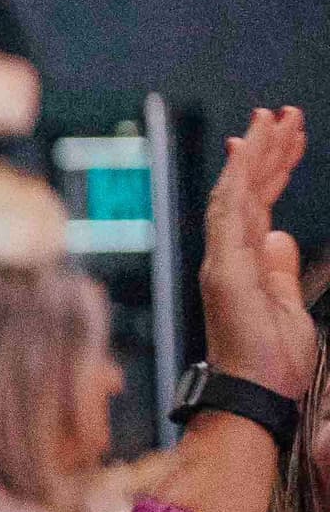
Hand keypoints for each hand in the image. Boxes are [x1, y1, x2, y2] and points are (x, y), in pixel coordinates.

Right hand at [200, 105, 318, 404]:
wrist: (255, 398)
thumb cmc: (271, 368)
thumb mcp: (290, 308)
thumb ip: (282, 269)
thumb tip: (281, 236)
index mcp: (245, 268)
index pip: (257, 208)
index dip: (269, 171)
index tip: (280, 139)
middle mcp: (228, 260)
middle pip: (247, 194)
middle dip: (265, 151)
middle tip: (281, 113)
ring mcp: (222, 263)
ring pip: (237, 194)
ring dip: (256, 153)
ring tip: (275, 118)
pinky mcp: (224, 269)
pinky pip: (229, 212)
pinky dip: (238, 177)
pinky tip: (250, 148)